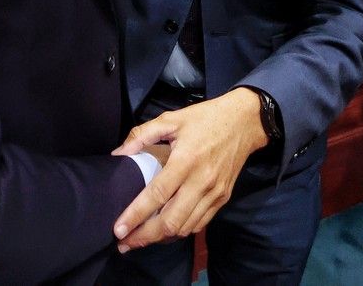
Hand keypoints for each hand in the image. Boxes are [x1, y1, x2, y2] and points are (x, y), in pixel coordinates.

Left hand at [111, 88, 266, 250]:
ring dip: (160, 238)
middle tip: (123, 244)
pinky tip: (164, 231)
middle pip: (171, 221)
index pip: (157, 194)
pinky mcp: (223, 199)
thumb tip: (118, 154)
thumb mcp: (171, 118)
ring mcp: (214, 193)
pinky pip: (199, 223)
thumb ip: (141, 134)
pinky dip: (180, 231)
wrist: (244, 122)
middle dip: (145, 236)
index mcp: (186, 160)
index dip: (136, 214)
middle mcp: (201, 182)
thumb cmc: (205, 118)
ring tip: (139, 240)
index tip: (118, 229)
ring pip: (185, 227)